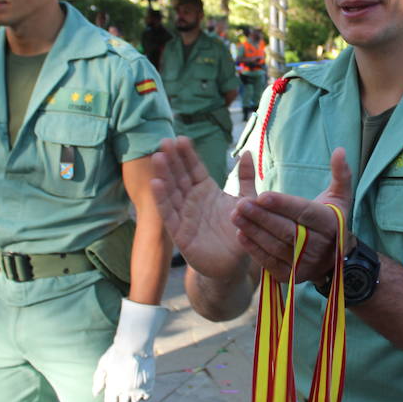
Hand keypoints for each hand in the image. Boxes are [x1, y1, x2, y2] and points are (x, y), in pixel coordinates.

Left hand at [92, 299, 168, 401]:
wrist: (135, 344)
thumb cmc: (116, 352)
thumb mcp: (103, 364)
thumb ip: (98, 380)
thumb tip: (95, 394)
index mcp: (112, 388)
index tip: (112, 399)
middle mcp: (125, 392)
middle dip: (121, 398)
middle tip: (122, 388)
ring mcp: (138, 389)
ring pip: (134, 401)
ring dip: (132, 396)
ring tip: (131, 385)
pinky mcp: (149, 385)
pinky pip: (146, 397)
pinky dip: (143, 394)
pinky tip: (140, 385)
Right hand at [150, 137, 256, 278]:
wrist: (234, 263)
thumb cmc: (238, 230)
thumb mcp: (246, 200)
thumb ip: (246, 177)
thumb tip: (246, 152)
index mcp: (205, 191)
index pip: (194, 169)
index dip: (187, 155)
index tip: (181, 138)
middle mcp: (192, 201)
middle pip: (180, 177)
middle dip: (172, 160)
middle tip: (164, 141)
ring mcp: (184, 217)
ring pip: (171, 193)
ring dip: (164, 175)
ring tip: (157, 157)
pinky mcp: (180, 235)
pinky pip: (169, 216)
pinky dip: (162, 200)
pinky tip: (156, 184)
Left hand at [232, 147, 352, 282]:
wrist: (336, 259)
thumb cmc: (332, 219)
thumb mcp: (341, 197)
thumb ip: (341, 173)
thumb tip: (340, 150)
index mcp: (330, 224)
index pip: (304, 212)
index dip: (283, 205)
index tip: (262, 195)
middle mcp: (320, 246)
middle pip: (287, 230)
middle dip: (262, 217)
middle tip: (240, 203)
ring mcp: (306, 264)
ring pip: (276, 246)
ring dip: (253, 231)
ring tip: (235, 215)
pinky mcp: (292, 276)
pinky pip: (271, 262)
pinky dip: (254, 250)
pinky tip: (240, 234)